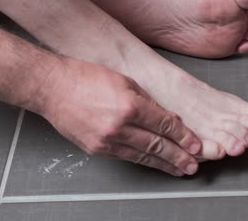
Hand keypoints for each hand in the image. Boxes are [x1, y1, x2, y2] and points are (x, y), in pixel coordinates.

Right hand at [37, 57, 200, 175]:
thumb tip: (168, 118)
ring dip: (164, 164)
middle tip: (193, 164)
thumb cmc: (85, 78)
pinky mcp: (96, 149)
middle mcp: (119, 126)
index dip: (183, 136)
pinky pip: (126, 157)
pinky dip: (143, 161)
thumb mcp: (125, 82)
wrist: (52, 88)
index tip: (195, 144)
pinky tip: (155, 164)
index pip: (165, 125)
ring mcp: (106, 140)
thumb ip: (149, 102)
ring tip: (179, 170)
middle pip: (157, 145)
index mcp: (129, 106)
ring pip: (143, 156)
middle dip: (179, 156)